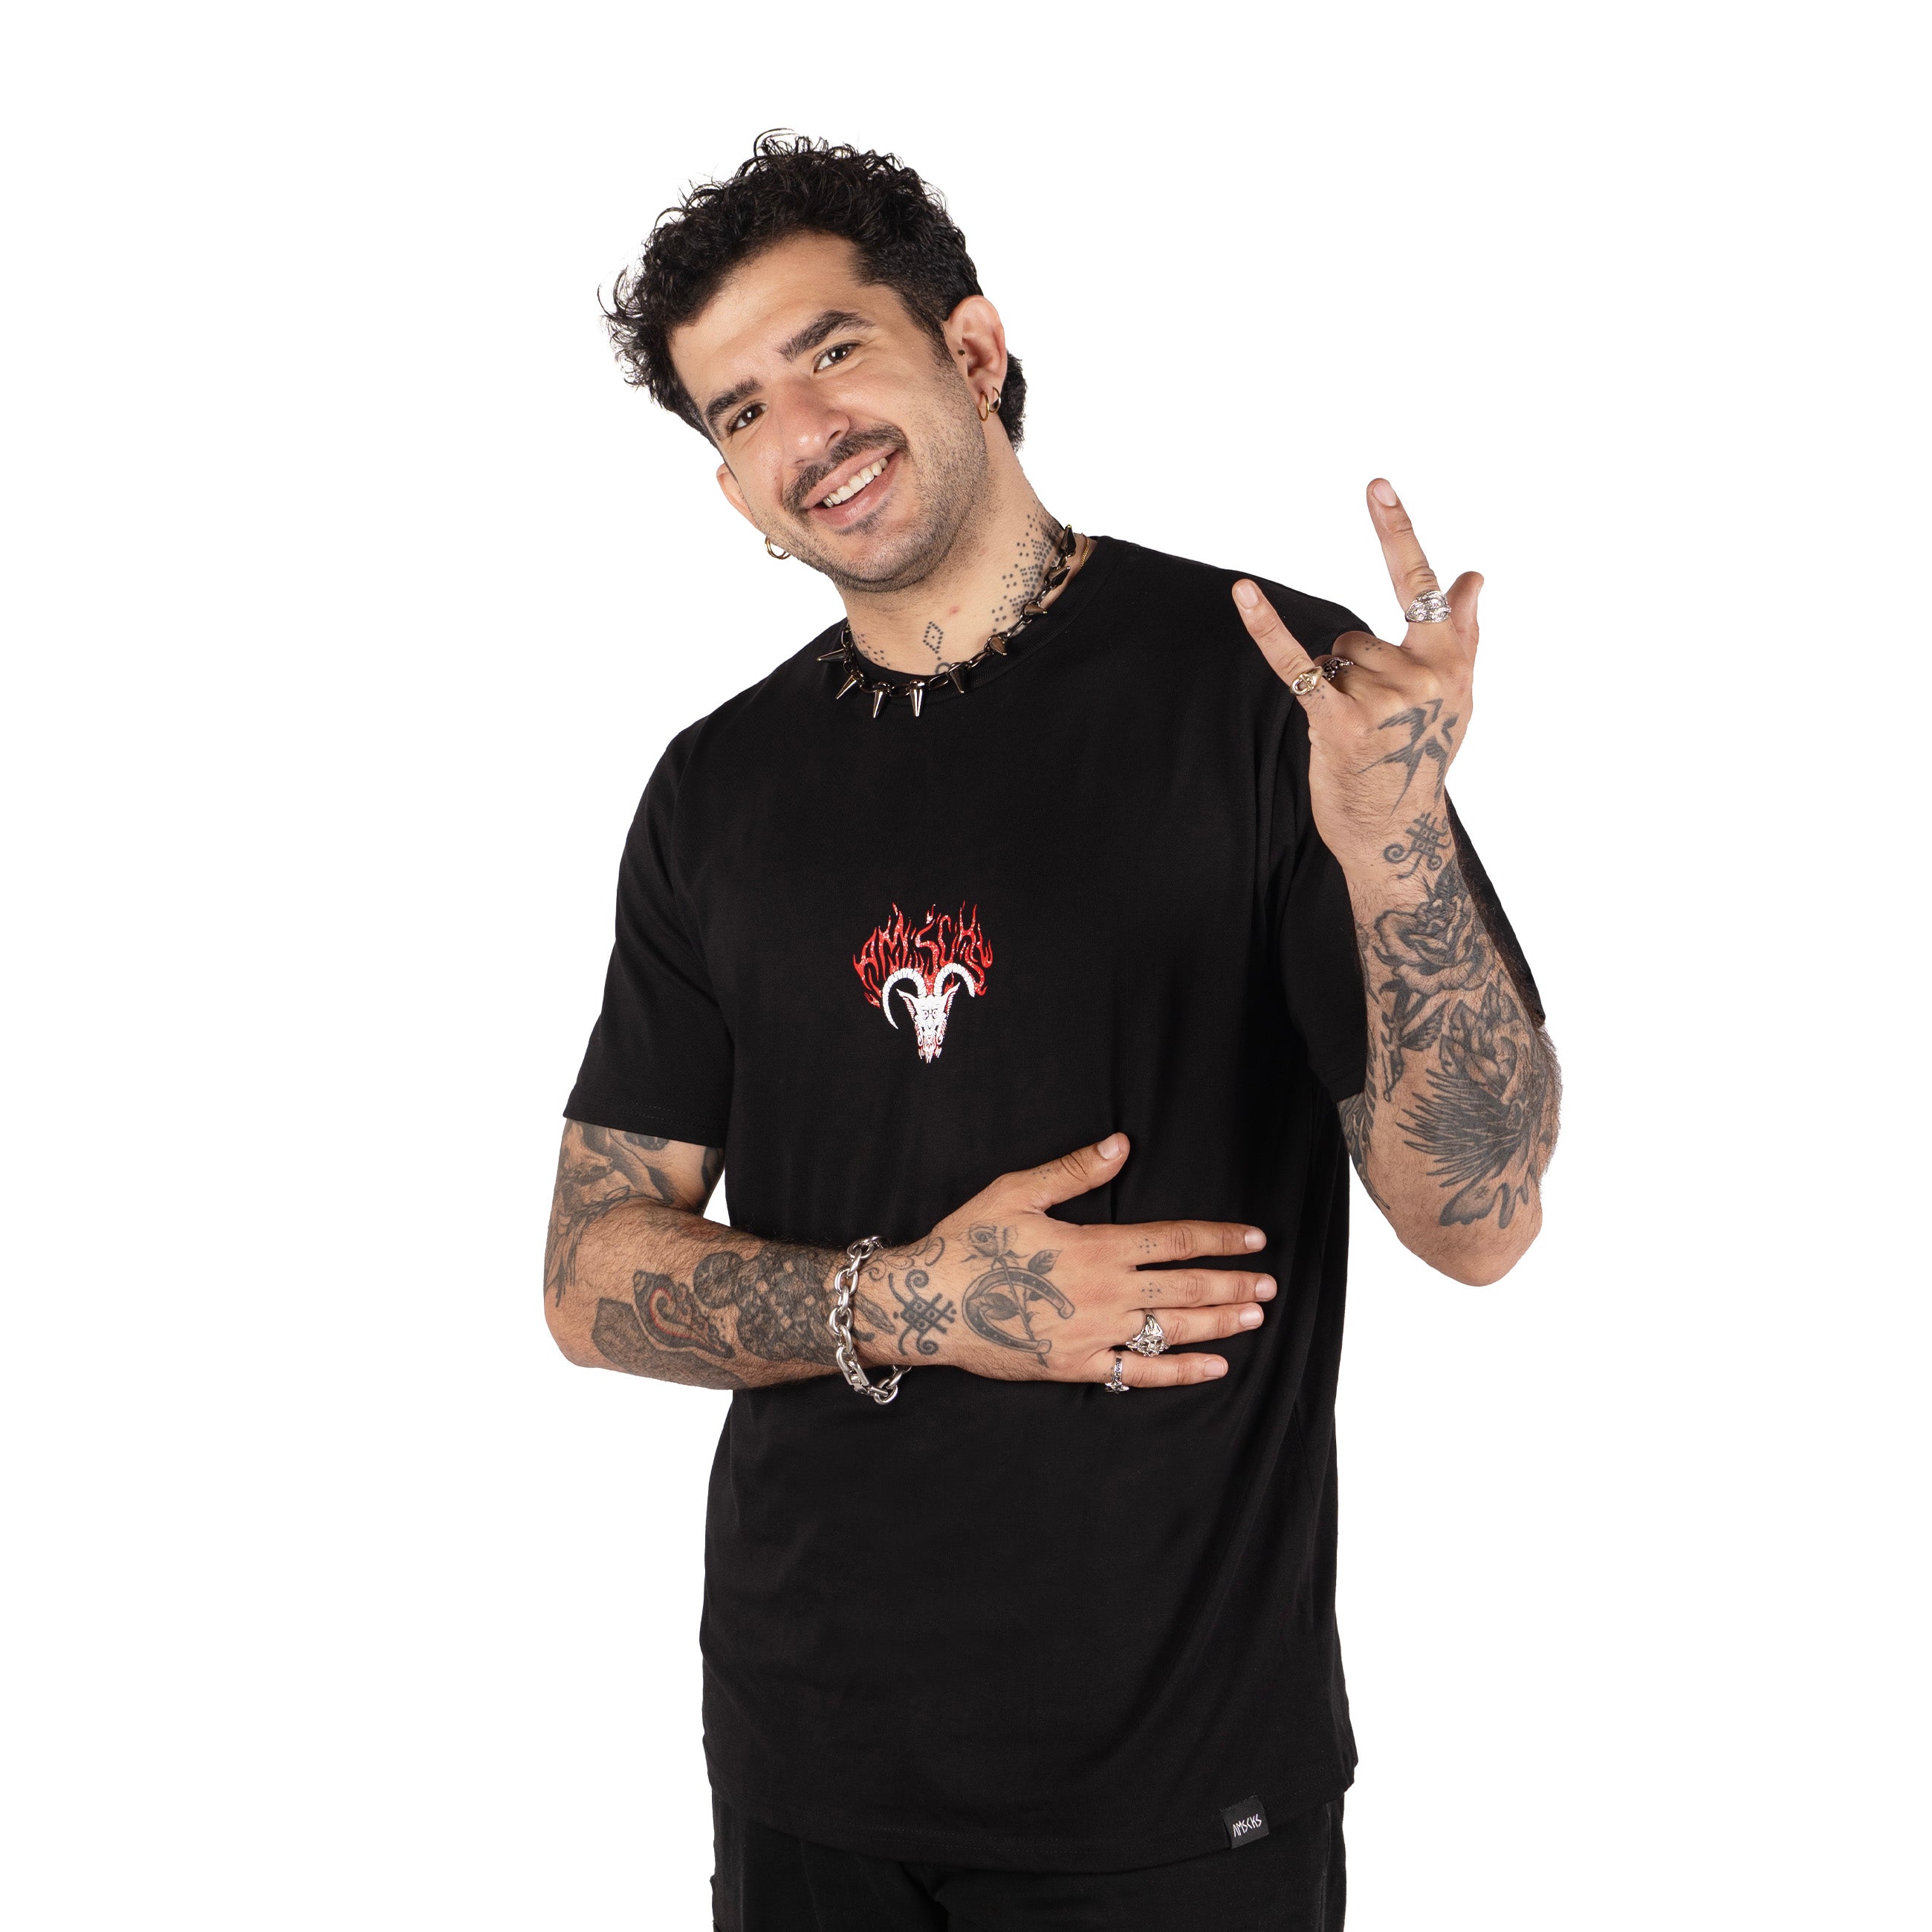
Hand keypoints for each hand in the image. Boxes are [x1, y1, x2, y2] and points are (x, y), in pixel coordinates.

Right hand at [858, 1135, 1273, 1387]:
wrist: (927, 1304)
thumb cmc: (967, 1242)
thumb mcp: (1017, 1192)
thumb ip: (1074, 1171)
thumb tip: (1121, 1144)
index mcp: (1094, 1245)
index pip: (1174, 1239)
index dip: (1220, 1238)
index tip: (1255, 1238)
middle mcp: (1104, 1292)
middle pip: (1185, 1286)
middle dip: (1232, 1283)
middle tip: (1269, 1283)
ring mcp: (1093, 1333)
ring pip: (1172, 1328)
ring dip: (1219, 1322)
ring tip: (1254, 1316)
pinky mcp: (1077, 1367)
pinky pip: (1140, 1373)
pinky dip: (1180, 1371)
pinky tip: (1213, 1366)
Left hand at [1231, 478, 1481, 864]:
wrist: (1398, 832)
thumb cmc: (1423, 762)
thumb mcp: (1458, 698)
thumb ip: (1463, 634)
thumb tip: (1474, 576)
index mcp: (1450, 660)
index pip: (1420, 584)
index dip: (1396, 531)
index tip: (1375, 485)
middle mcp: (1421, 674)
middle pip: (1356, 635)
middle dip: (1354, 671)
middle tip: (1374, 720)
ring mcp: (1382, 700)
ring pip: (1333, 658)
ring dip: (1333, 690)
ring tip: (1357, 732)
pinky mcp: (1340, 723)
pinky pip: (1297, 664)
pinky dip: (1266, 629)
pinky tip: (1242, 593)